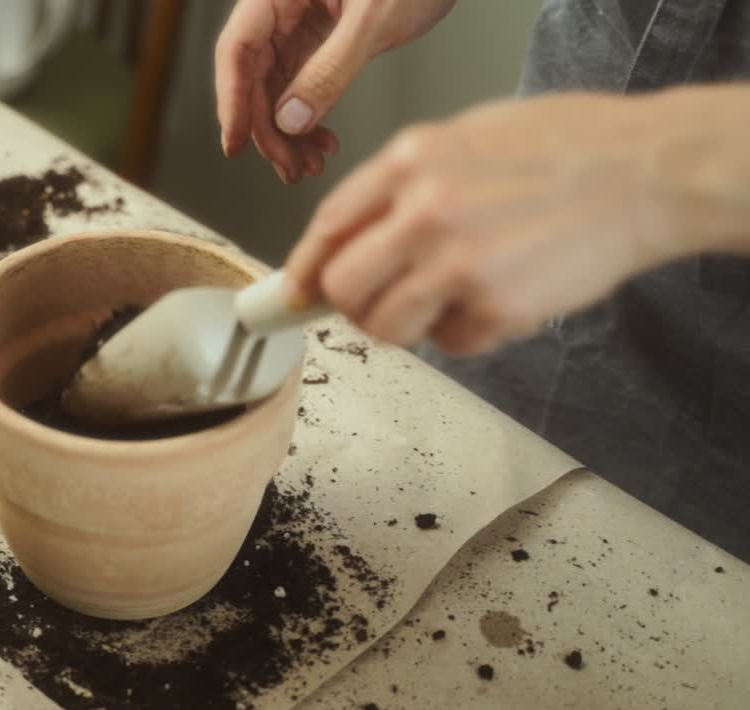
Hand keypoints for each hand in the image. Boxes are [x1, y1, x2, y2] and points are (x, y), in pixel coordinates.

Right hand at [215, 0, 454, 182]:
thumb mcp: (373, 20)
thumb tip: (292, 120)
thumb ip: (330, 70)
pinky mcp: (320, 38)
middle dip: (269, 128)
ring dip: (288, 131)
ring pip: (276, 87)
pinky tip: (322, 140)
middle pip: (253, 75)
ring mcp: (299, 23)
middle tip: (290, 166)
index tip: (236, 144)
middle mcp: (283, 5)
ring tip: (309, 164)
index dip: (232, 100)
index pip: (237, 48)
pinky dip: (309, 117)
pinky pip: (300, 85)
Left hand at [284, 92, 693, 355]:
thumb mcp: (465, 137)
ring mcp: (456, 263)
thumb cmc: (564, 149)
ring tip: (447, 300)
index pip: (329, 224)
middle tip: (380, 304)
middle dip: (353, 305)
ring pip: (387, 327)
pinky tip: (499, 298)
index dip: (305, 267)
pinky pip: (451, 343)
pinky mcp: (494, 307)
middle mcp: (423, 211)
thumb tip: (354, 234)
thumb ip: (405, 184)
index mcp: (410, 161)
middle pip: (343, 287)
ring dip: (408, 326)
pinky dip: (466, 333)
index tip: (294, 293)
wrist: (643, 173)